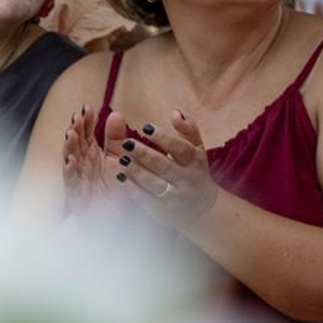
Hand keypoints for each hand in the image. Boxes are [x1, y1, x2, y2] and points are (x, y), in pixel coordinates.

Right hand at [61, 104, 130, 222]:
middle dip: (76, 129)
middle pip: (76, 143)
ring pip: (70, 159)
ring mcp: (77, 178)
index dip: (86, 121)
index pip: (86, 133)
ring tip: (72, 133)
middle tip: (78, 116)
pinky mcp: (76, 194)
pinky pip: (71, 181)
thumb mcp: (116, 160)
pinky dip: (70, 171)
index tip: (88, 107)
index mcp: (91, 154)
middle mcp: (81, 164)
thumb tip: (116, 113)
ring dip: (70, 146)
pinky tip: (71, 161)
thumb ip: (115, 139)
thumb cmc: (110, 189)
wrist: (108, 221)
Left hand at [111, 109, 220, 229]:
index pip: (180, 148)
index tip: (146, 127)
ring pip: (152, 183)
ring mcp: (174, 197)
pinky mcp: (162, 210)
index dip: (164, 138)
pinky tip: (121, 176)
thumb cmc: (194, 171)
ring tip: (122, 159)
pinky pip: (144, 198)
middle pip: (164, 166)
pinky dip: (132, 187)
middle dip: (144, 154)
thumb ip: (188, 130)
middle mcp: (186, 180)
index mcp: (195, 162)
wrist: (201, 208)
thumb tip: (175, 112)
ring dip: (135, 171)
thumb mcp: (197, 150)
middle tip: (127, 143)